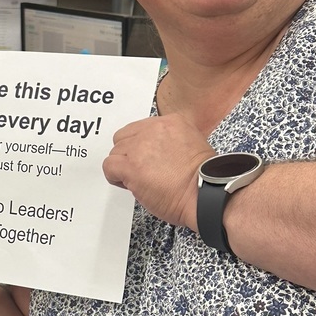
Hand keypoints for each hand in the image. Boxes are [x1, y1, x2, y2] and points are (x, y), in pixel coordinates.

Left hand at [102, 114, 213, 230]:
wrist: (206, 194)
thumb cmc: (204, 179)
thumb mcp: (194, 144)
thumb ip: (173, 141)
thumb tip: (157, 152)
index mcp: (172, 122)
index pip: (142, 128)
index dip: (141, 146)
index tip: (148, 159)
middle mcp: (154, 129)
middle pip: (124, 137)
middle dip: (129, 154)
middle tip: (140, 170)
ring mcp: (141, 147)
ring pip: (115, 151)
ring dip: (122, 166)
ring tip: (138, 180)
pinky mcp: (131, 166)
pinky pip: (109, 166)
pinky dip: (114, 177)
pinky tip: (128, 184)